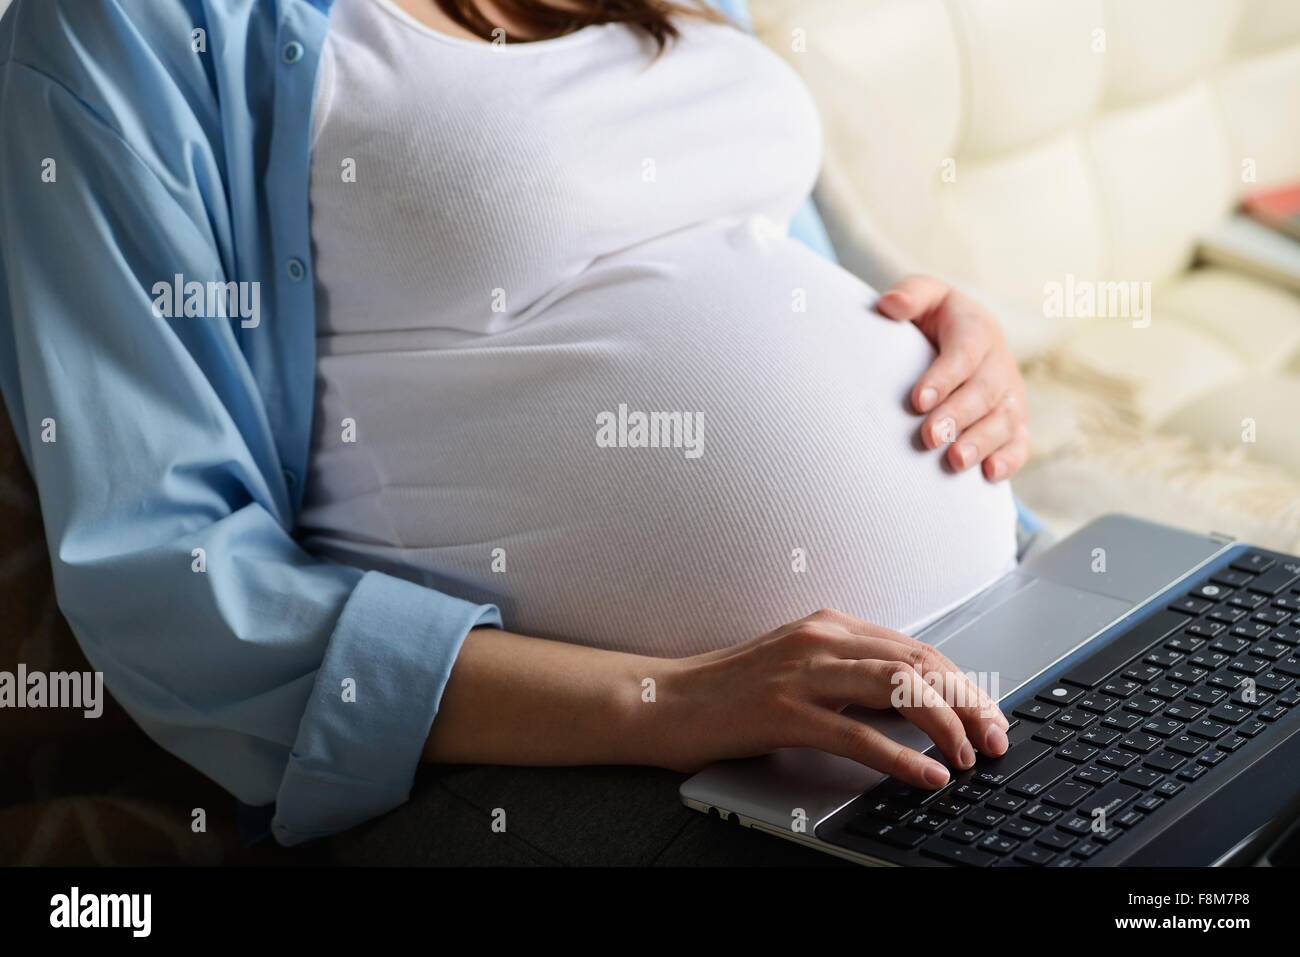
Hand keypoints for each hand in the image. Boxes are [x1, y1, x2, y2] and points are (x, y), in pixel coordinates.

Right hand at [654, 608, 1009, 788]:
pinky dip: (902, 757)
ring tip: (971, 756)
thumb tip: (913, 705)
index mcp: (828, 625)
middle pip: (918, 663)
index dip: (962, 683)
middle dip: (968, 702)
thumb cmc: (729, 691)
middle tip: (996, 739)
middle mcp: (821, 639)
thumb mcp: (798, 668)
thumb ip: (849, 675)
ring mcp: (801, 672)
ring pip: (898, 688)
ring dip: (945, 723)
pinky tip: (928, 775)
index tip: (988, 715)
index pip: (916, 649)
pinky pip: (857, 734)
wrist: (662, 700)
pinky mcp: (783, 711)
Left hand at [876, 275, 1029, 481]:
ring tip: (954, 461)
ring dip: (982, 441)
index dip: (944, 377)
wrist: (960, 339)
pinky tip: (988, 475)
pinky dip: (1010, 460)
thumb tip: (889, 305)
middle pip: (985, 391)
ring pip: (1005, 420)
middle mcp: (998, 363)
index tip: (917, 400)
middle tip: (930, 436)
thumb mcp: (924, 298)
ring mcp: (1011, 394)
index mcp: (977, 329)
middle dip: (959, 415)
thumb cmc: (933, 320)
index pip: (965, 353)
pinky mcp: (1016, 422)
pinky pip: (1020, 443)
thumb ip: (910, 295)